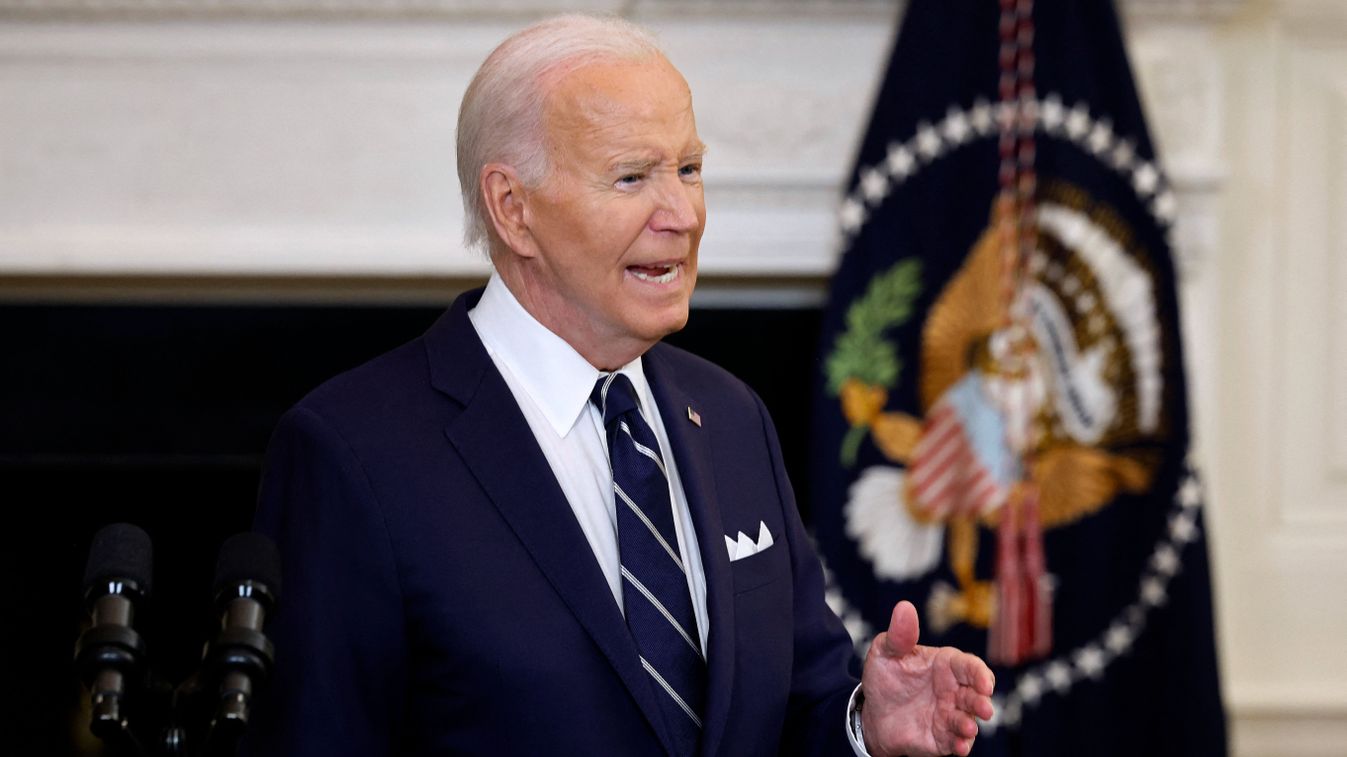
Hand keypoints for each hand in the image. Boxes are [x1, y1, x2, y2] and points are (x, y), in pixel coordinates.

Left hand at [859, 601, 994, 756]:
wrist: (872, 712)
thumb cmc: (885, 676)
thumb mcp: (886, 651)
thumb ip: (899, 634)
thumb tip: (904, 606)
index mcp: (946, 665)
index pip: (970, 666)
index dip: (980, 674)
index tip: (984, 683)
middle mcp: (954, 690)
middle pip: (976, 695)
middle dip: (982, 701)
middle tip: (984, 708)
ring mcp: (950, 714)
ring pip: (969, 719)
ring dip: (971, 725)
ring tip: (967, 729)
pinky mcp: (944, 737)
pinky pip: (957, 742)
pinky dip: (961, 744)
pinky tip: (959, 747)